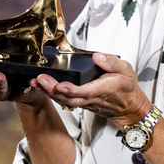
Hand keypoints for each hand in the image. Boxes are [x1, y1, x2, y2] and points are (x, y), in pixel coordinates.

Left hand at [34, 53, 151, 128]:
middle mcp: (92, 98)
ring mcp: (84, 102)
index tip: (60, 85)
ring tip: (35, 82)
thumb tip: (97, 56)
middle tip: (40, 79)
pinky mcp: (80, 102)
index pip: (86, 91)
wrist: (128, 107)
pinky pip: (64, 101)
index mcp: (104, 88)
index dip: (72, 90)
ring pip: (64, 101)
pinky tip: (40, 86)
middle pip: (69, 98)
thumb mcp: (126, 70)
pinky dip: (51, 94)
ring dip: (48, 92)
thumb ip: (112, 62)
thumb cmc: (126, 87)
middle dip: (53, 90)